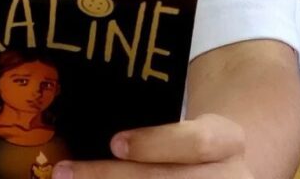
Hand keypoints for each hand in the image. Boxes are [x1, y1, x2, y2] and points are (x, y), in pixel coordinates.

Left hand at [52, 114, 246, 178]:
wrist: (227, 169)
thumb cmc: (191, 143)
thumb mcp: (186, 126)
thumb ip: (152, 131)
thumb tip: (85, 125)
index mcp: (228, 139)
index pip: (196, 142)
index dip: (154, 144)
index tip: (113, 144)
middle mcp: (232, 177)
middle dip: (114, 178)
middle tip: (66, 173)